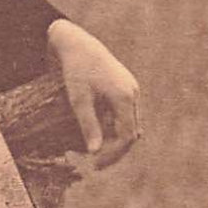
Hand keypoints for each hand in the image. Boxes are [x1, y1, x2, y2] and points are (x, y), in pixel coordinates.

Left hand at [48, 19, 140, 168]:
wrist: (76, 42)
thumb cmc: (75, 69)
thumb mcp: (78, 99)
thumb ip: (88, 126)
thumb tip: (94, 152)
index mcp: (125, 96)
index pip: (127, 137)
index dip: (113, 155)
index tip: (95, 165)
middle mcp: (133, 92)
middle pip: (131, 132)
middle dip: (116, 150)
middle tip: (95, 163)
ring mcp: (131, 88)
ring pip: (130, 123)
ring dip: (116, 138)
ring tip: (94, 150)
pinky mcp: (125, 85)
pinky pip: (126, 113)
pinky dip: (115, 125)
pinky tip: (98, 131)